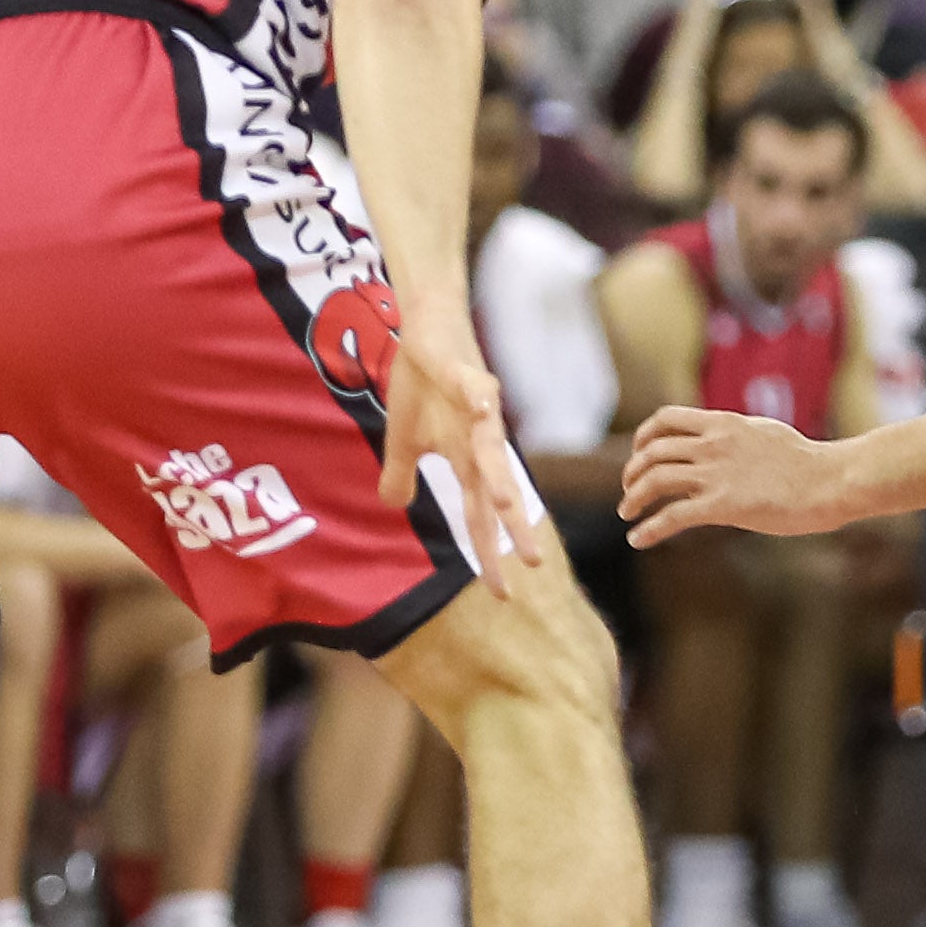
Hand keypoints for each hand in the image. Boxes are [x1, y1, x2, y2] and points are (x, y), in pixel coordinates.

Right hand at [379, 330, 541, 594]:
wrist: (428, 333)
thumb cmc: (422, 387)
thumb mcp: (403, 443)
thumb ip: (401, 477)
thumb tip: (394, 507)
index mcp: (466, 463)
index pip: (480, 517)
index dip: (489, 553)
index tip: (502, 593)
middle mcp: (481, 442)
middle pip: (499, 492)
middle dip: (514, 528)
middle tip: (531, 564)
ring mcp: (480, 409)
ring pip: (493, 448)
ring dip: (499, 477)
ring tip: (507, 507)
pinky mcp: (470, 376)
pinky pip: (476, 390)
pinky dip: (479, 399)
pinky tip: (482, 407)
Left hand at [619, 404, 852, 546]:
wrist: (831, 480)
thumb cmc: (808, 463)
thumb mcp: (764, 433)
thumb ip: (737, 436)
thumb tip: (723, 441)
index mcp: (724, 423)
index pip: (666, 418)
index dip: (644, 437)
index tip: (640, 454)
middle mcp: (713, 444)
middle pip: (653, 451)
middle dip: (633, 472)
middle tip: (629, 491)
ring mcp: (717, 474)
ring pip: (655, 480)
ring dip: (633, 498)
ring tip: (627, 513)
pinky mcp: (723, 505)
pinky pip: (673, 516)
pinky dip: (649, 528)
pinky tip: (638, 539)